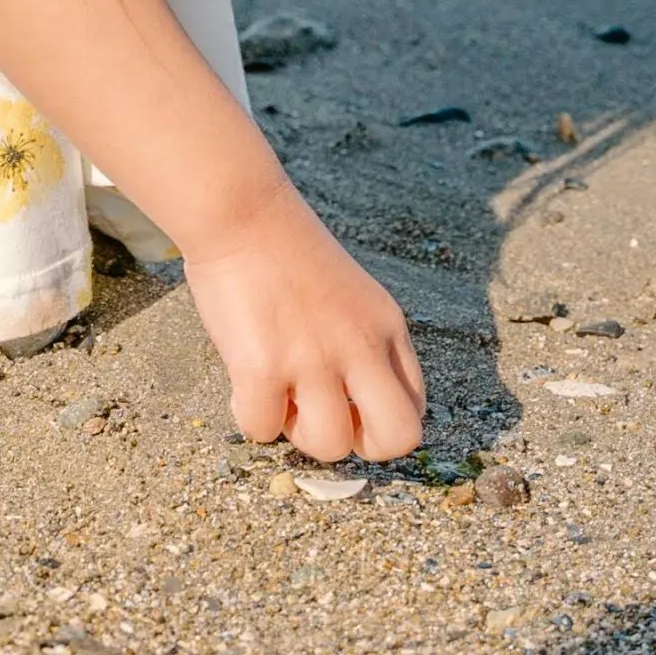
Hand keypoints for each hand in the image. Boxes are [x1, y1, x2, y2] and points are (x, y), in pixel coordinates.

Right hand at [181, 181, 426, 461]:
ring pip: (330, 446)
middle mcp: (360, 345)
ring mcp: (313, 357)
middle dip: (359, 444)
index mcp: (386, 326)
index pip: (415, 408)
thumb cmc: (285, 248)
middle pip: (399, 438)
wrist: (241, 209)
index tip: (344, 401)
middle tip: (322, 415)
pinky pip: (262, 429)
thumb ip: (362, 343)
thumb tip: (348, 406)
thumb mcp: (352, 294)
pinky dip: (250, 416)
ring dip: (298, 432)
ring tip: (277, 394)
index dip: (377, 420)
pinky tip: (242, 382)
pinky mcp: (263, 366)